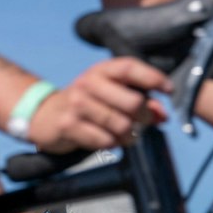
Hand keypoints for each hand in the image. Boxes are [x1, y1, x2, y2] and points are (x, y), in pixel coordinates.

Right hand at [29, 59, 169, 152]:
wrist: (44, 116)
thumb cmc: (86, 105)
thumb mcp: (110, 95)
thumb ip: (140, 101)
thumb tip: (162, 115)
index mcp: (100, 71)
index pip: (129, 67)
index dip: (153, 78)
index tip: (168, 91)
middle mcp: (86, 83)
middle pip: (133, 102)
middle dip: (145, 117)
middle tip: (142, 123)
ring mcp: (76, 104)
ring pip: (121, 125)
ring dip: (129, 135)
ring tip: (125, 135)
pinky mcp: (68, 125)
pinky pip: (105, 140)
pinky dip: (112, 144)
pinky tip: (107, 141)